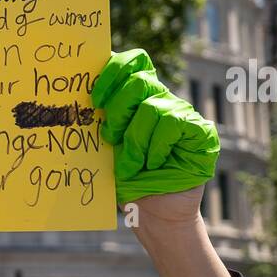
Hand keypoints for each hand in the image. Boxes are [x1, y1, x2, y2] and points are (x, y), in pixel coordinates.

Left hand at [91, 48, 219, 216]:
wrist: (152, 213)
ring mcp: (183, 114)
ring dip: (135, 141)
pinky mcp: (201, 132)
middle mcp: (162, 100)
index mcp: (138, 99)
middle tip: (110, 138)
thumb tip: (76, 96)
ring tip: (132, 165)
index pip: (132, 63)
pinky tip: (154, 163)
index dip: (113, 69)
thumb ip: (100, 119)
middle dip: (117, 110)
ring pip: (152, 107)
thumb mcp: (107, 146)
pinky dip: (157, 146)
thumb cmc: (127, 180)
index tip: (94, 97)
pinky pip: (174, 123)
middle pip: (138, 80)